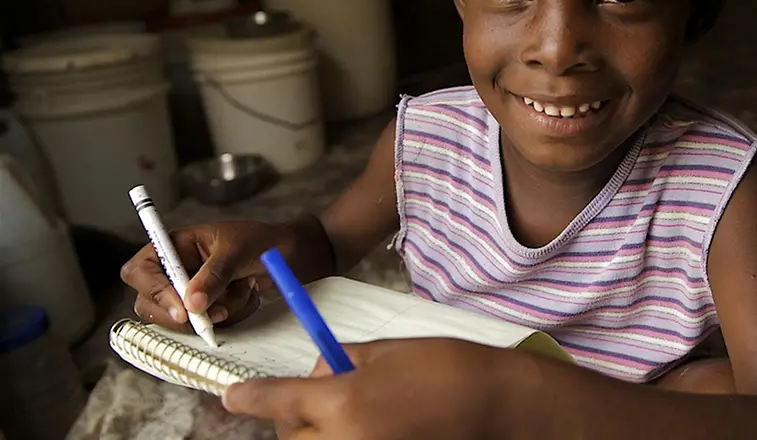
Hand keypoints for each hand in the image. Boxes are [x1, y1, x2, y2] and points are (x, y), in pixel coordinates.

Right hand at [120, 220, 302, 329]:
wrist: (289, 255)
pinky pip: (207, 327)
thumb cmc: (260, 241)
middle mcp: (173, 272)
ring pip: (181, 321)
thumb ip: (214, 275)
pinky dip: (232, 316)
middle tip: (219, 313)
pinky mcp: (206, 311)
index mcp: (173, 246)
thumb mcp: (237, 250)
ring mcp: (188, 294)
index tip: (182, 309)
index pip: (139, 270)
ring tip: (245, 288)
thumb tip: (191, 304)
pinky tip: (248, 295)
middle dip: (185, 314)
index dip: (153, 291)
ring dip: (218, 312)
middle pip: (149, 304)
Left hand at [223, 338, 512, 439]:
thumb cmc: (445, 368)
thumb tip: (315, 375)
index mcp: (343, 401)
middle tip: (320, 398)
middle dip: (296, 417)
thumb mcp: (386, 352)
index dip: (251, 397)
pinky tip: (373, 425)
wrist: (495, 404)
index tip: (234, 396)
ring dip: (320, 433)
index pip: (276, 400)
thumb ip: (342, 364)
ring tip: (353, 412)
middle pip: (291, 438)